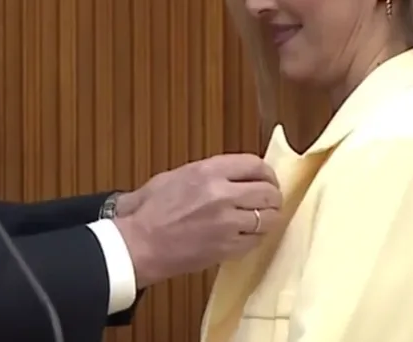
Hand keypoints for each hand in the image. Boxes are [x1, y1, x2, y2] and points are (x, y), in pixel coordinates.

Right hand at [113, 154, 281, 287]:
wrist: (140, 244)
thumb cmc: (150, 211)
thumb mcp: (176, 177)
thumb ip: (208, 173)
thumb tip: (235, 175)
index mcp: (208, 171)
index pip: (255, 165)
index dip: (266, 173)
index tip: (267, 179)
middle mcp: (222, 194)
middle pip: (268, 192)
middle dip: (272, 197)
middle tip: (269, 202)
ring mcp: (228, 223)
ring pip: (269, 218)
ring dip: (268, 219)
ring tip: (260, 220)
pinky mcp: (228, 247)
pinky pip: (257, 241)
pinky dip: (256, 238)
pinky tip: (247, 236)